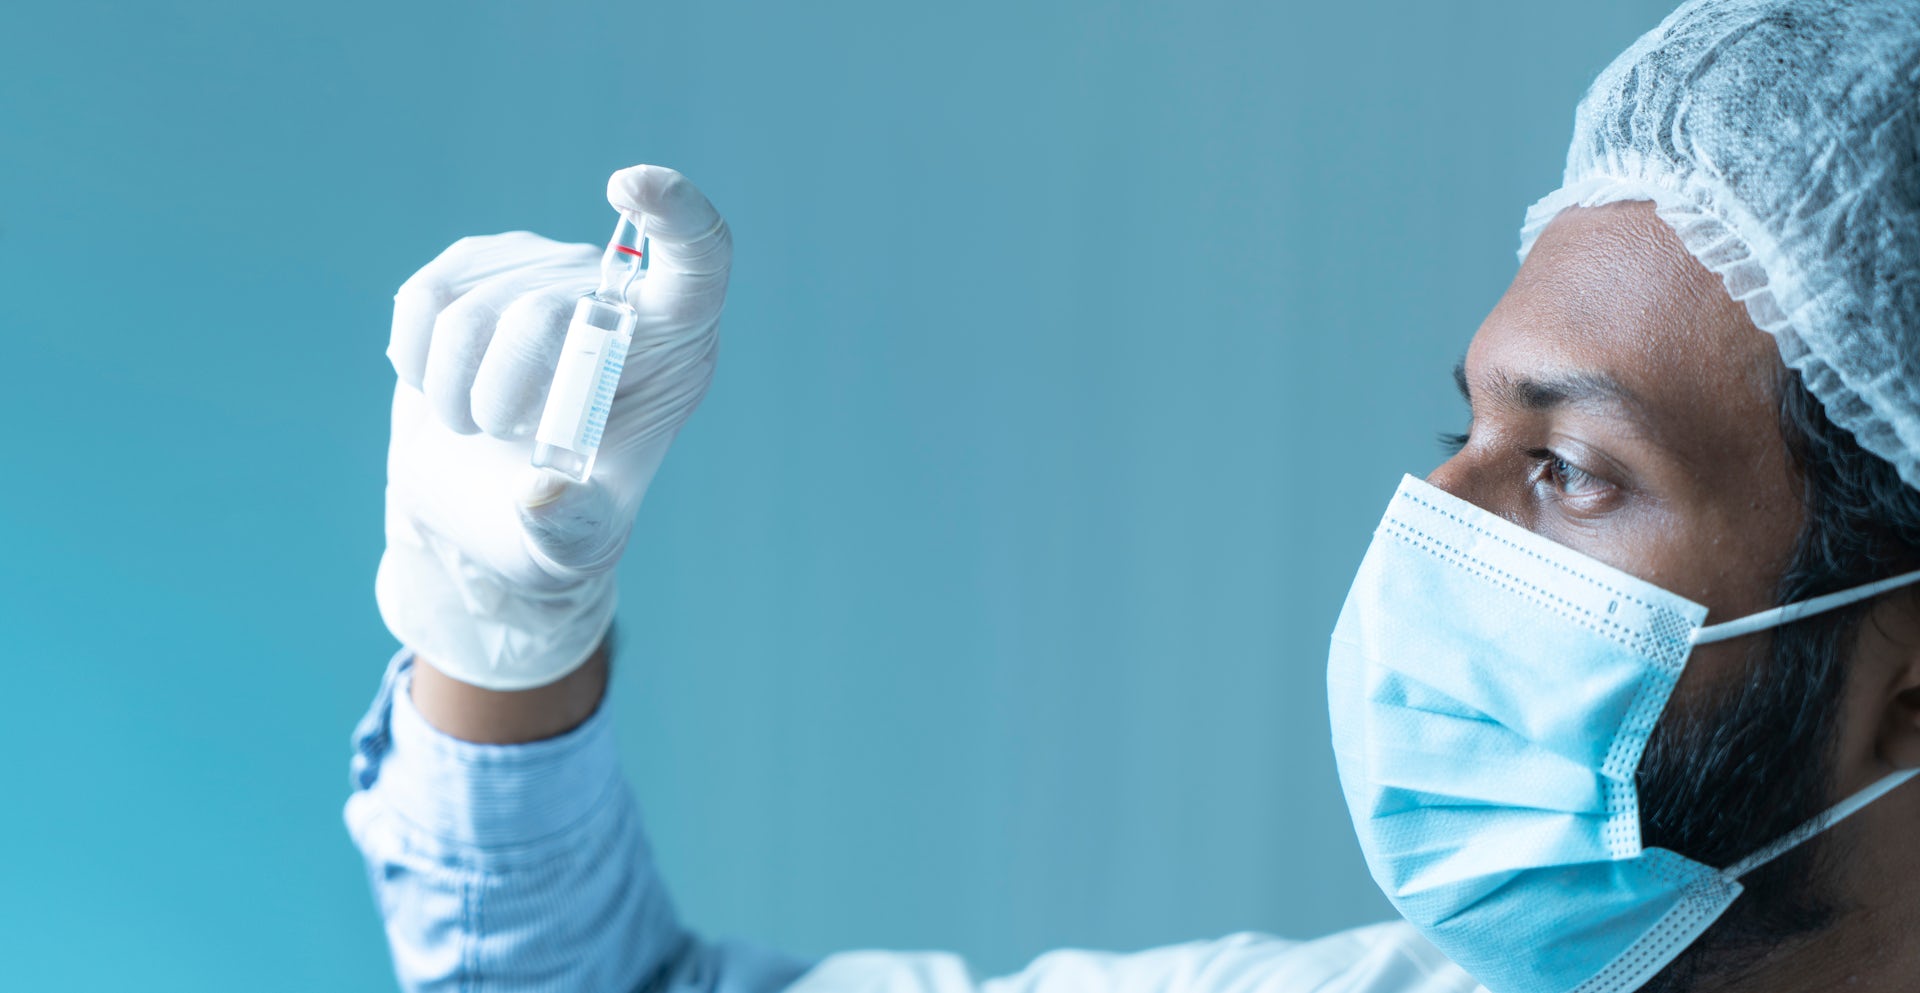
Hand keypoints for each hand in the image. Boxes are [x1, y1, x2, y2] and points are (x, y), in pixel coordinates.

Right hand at [375, 164, 731, 689]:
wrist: (486, 507)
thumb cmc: (556, 522)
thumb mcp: (574, 545)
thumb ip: (567, 528)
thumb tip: (542, 492)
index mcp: (675, 343)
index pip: (698, 256)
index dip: (675, 214)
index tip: (631, 186)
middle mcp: (617, 293)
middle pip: (553, 308)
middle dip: (508, 388)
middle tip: (498, 435)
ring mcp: (543, 269)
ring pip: (477, 309)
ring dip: (455, 391)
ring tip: (475, 425)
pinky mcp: (475, 268)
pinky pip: (426, 297)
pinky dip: (416, 358)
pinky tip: (438, 385)